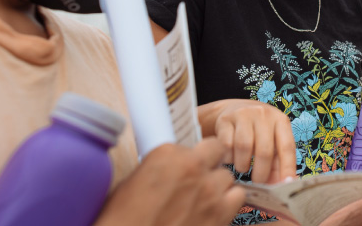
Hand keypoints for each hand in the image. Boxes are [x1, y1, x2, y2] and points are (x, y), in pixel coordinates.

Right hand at [94, 140, 244, 225]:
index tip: (186, 165)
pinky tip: (215, 210)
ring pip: (228, 176)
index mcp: (167, 154)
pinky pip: (238, 197)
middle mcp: (192, 166)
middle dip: (209, 163)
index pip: (191, 143)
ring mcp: (209, 190)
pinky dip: (229, 202)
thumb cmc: (124, 219)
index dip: (190, 156)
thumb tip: (168, 170)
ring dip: (218, 185)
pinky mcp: (220, 213)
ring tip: (204, 199)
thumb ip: (159, 169)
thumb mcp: (131, 184)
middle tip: (198, 178)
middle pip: (216, 151)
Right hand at [199, 99, 296, 182]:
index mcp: (281, 121)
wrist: (235, 109)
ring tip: (243, 167)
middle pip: (264, 150)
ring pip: (243, 147)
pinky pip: (226, 145)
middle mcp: (264, 114)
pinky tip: (231, 157)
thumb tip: (282, 185)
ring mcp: (244, 114)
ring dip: (243, 165)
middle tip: (258, 182)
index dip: (287, 168)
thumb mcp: (272, 142)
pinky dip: (228, 157)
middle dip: (261, 172)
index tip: (285, 185)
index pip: (287, 146)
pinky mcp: (225, 119)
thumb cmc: (258, 132)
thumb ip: (278, 164)